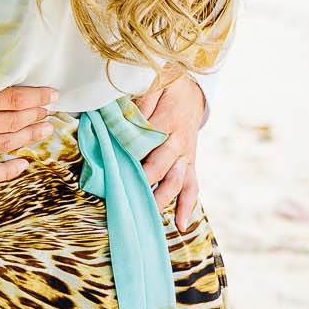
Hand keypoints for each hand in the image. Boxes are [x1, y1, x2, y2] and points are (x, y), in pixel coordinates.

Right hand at [0, 31, 56, 185]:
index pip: (11, 98)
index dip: (36, 96)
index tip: (53, 93)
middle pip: (12, 122)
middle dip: (36, 115)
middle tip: (52, 110)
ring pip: (2, 145)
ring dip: (28, 139)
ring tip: (45, 131)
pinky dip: (4, 172)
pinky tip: (22, 165)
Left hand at [132, 71, 205, 231]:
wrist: (193, 92)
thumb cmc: (168, 87)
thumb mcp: (156, 83)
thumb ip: (143, 99)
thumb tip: (130, 117)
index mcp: (168, 120)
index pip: (148, 141)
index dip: (132, 153)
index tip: (115, 165)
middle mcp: (179, 142)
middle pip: (162, 166)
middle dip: (145, 181)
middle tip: (128, 195)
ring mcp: (186, 156)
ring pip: (177, 181)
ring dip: (163, 199)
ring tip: (150, 216)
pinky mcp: (190, 164)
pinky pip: (192, 187)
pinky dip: (187, 206)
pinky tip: (181, 225)